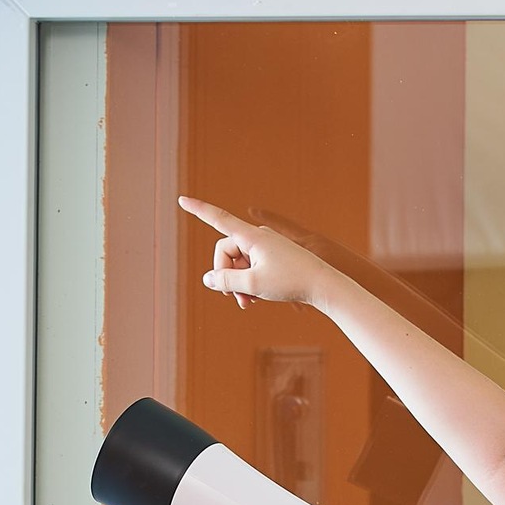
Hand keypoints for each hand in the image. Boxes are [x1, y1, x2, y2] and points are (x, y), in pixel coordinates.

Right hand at [179, 196, 339, 308]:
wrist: (323, 285)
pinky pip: (252, 267)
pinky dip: (250, 282)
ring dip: (239, 284)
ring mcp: (266, 246)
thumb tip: (208, 279)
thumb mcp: (252, 285)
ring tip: (249, 304)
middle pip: (226, 253)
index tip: (182, 200)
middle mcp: (258, 236)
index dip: (198, 211)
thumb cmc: (290, 282)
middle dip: (227, 276)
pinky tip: (257, 298)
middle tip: (238, 300)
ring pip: (239, 264)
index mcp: (251, 236)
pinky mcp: (274, 257)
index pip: (218, 219)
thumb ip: (225, 281)